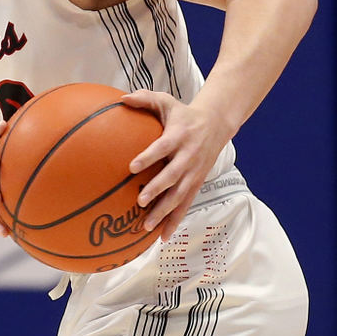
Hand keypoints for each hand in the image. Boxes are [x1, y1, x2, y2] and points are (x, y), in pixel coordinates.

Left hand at [123, 90, 233, 240]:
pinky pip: (185, 205)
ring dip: (164, 212)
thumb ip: (144, 99)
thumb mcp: (166, 101)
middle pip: (173, 177)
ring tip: (147, 226)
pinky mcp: (196, 184)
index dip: (148, 157)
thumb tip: (121, 98)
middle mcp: (188, 157)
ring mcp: (194, 173)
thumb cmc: (183, 113)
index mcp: (179, 136)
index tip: (132, 167)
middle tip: (140, 201)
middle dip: (157, 190)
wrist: (216, 124)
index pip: (162, 148)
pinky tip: (163, 237)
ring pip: (180, 196)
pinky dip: (175, 221)